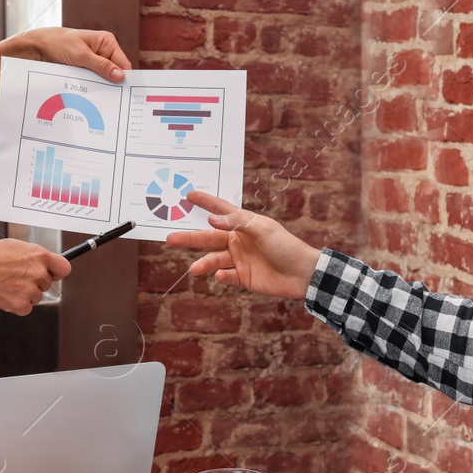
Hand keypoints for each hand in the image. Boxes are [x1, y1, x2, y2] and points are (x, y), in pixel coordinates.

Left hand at [0, 28, 131, 103]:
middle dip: (112, 85)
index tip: (126, 93)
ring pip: (103, 79)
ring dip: (101, 88)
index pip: (123, 64)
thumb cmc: (57, 43)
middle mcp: (102, 52)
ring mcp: (93, 62)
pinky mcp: (84, 70)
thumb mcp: (80, 55)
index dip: (125, 78)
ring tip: (100, 100)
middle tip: (113, 101)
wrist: (36, 48)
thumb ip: (101, 65)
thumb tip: (120, 75)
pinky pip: (93, 82)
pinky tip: (90, 97)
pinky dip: (92, 88)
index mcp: (106, 42)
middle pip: (114, 73)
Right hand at [0, 238, 70, 314]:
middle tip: (15, 277)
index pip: (64, 268)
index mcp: (39, 255)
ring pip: (36, 297)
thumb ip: (33, 257)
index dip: (56, 272)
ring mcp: (30, 290)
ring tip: (5, 284)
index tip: (51, 274)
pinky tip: (4, 294)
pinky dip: (16, 305)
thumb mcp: (16, 246)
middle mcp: (38, 273)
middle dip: (34, 282)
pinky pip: (26, 309)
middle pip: (46, 284)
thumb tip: (43, 265)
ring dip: (24, 294)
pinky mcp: (20, 305)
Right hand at [163, 191, 321, 299]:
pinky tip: (220, 276)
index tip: (188, 195)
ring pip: (214, 260)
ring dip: (204, 263)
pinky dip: (221, 277)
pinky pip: (227, 276)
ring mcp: (239, 260)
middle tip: (170, 238)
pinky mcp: (243, 278)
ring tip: (194, 269)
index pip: (220, 210)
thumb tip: (212, 218)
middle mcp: (238, 241)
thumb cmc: (286, 246)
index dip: (205, 202)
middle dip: (190, 238)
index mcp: (243, 225)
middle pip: (209, 238)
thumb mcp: (263, 228)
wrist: (302, 274)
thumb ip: (237, 222)